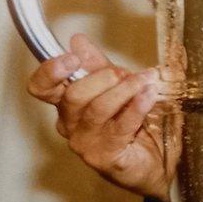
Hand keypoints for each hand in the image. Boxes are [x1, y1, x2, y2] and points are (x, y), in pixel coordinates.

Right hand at [27, 34, 170, 201]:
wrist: (159, 161)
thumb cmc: (137, 123)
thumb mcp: (119, 86)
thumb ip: (100, 66)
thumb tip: (78, 41)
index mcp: (68, 104)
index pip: (42, 87)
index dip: (51, 71)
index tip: (72, 58)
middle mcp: (70, 124)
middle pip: (73, 95)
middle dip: (103, 77)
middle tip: (127, 73)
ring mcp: (86, 142)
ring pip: (97, 109)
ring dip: (125, 90)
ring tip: (146, 80)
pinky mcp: (105, 157)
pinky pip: (120, 127)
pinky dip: (137, 107)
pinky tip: (149, 96)